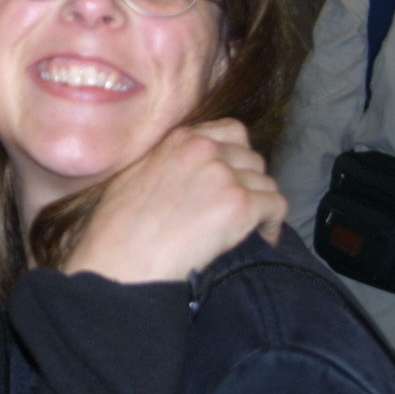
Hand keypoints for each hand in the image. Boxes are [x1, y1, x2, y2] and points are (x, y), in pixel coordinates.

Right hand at [64, 120, 287, 282]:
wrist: (123, 261)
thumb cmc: (117, 229)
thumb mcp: (134, 175)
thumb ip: (167, 161)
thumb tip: (186, 171)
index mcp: (179, 139)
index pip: (232, 132)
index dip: (237, 157)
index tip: (231, 178)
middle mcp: (205, 149)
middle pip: (253, 159)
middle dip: (249, 183)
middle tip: (238, 208)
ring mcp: (224, 176)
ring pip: (266, 183)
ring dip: (260, 205)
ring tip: (248, 229)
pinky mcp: (240, 205)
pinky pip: (276, 207)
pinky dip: (272, 225)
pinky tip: (261, 240)